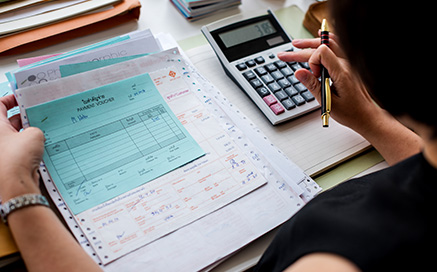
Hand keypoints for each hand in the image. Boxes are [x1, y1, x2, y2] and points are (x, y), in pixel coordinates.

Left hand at [0, 95, 44, 201]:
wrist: (15, 185)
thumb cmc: (18, 157)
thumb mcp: (33, 134)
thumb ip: (34, 129)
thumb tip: (33, 133)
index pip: (0, 105)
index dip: (11, 100)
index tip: (22, 99)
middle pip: (6, 121)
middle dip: (22, 117)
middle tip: (37, 116)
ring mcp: (0, 149)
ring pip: (12, 135)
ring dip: (25, 133)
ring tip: (41, 131)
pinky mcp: (6, 161)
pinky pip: (16, 148)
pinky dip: (25, 146)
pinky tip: (39, 146)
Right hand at [278, 34, 422, 164]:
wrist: (367, 116)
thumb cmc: (351, 113)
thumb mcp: (328, 102)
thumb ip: (313, 85)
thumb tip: (298, 72)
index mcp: (342, 73)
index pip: (322, 53)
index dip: (312, 61)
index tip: (312, 75)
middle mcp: (347, 64)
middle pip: (322, 46)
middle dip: (301, 50)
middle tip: (284, 55)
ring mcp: (349, 63)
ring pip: (330, 43)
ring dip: (312, 43)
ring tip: (296, 45)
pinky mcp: (349, 66)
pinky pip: (338, 47)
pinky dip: (326, 41)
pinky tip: (319, 37)